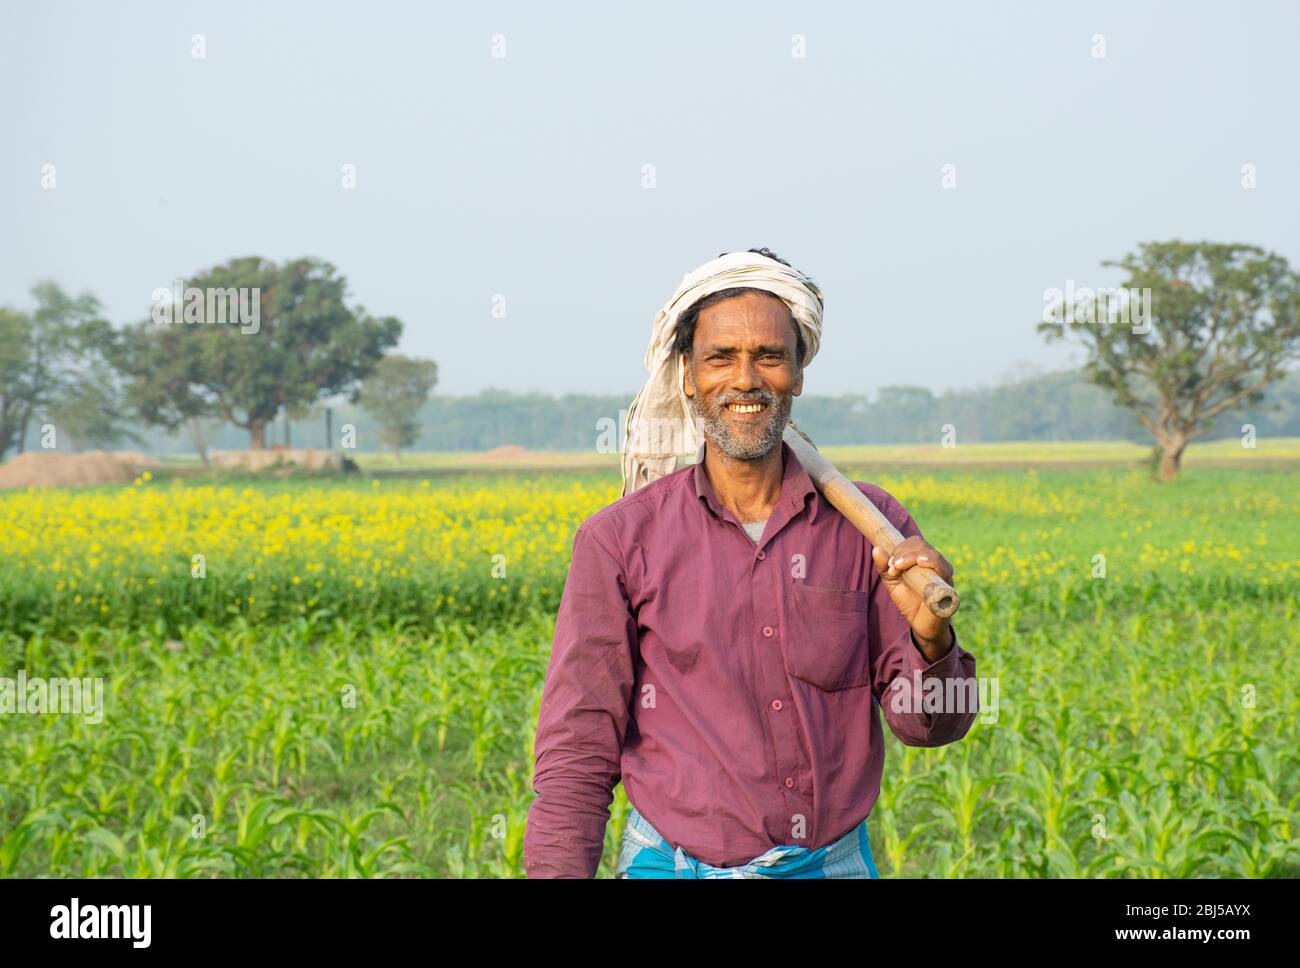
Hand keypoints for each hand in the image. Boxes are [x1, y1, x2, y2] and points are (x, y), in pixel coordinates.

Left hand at [870, 537, 954, 657]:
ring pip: (932, 555)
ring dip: (912, 557)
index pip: (915, 542)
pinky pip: (944, 570)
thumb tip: (876, 549)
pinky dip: (932, 563)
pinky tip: (922, 563)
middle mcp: (937, 565)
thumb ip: (885, 567)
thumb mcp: (893, 583)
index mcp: (924, 560)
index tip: (890, 564)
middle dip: (904, 553)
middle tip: (893, 567)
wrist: (922, 626)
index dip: (901, 548)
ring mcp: (945, 575)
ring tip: (899, 567)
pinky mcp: (949, 587)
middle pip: (922, 545)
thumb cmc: (909, 602)